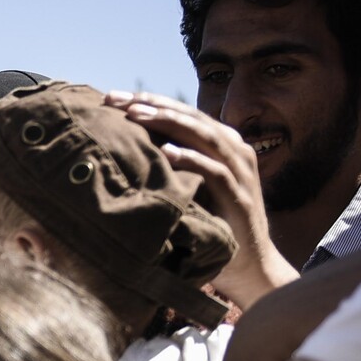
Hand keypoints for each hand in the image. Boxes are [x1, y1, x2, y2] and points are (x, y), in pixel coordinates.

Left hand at [100, 92, 294, 310]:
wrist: (248, 263)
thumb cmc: (212, 222)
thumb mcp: (190, 186)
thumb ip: (170, 165)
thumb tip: (125, 150)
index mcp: (219, 142)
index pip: (180, 112)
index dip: (148, 101)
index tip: (111, 98)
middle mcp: (232, 148)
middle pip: (188, 116)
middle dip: (151, 104)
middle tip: (115, 99)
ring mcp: (238, 169)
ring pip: (202, 134)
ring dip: (168, 122)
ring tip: (135, 115)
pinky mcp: (239, 194)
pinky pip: (214, 170)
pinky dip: (191, 158)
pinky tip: (167, 152)